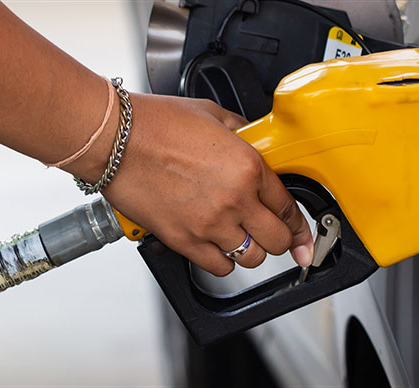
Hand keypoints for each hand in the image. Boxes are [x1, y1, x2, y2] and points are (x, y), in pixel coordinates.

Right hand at [97, 94, 313, 275]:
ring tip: (240, 237)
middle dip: (280, 239)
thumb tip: (257, 142)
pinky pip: (220, 268)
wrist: (114, 139)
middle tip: (271, 234)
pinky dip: (223, 262)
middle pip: (278, 240)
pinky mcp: (184, 241)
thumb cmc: (155, 123)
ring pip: (252, 259)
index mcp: (248, 167)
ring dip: (251, 250)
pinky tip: (217, 246)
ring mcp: (210, 224)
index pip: (289, 208)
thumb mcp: (213, 115)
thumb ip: (243, 133)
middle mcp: (235, 199)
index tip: (304, 239)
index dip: (301, 227)